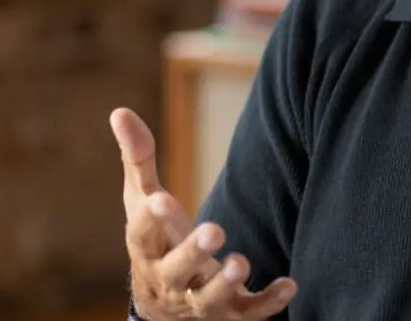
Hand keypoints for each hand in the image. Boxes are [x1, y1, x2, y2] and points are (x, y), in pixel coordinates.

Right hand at [111, 107, 296, 319]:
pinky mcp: (229, 314)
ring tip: (242, 262)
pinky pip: (249, 315)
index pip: (141, 237)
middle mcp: (169, 280)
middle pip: (176, 271)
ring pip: (209, 300)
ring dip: (226, 283)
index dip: (149, 220)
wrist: (166, 306)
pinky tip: (290, 285)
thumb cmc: (156, 240)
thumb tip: (120, 111)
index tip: (161, 200)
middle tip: (215, 229)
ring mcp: (199, 302)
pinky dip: (268, 302)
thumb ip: (138, 158)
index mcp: (147, 249)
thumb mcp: (142, 199)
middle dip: (193, 253)